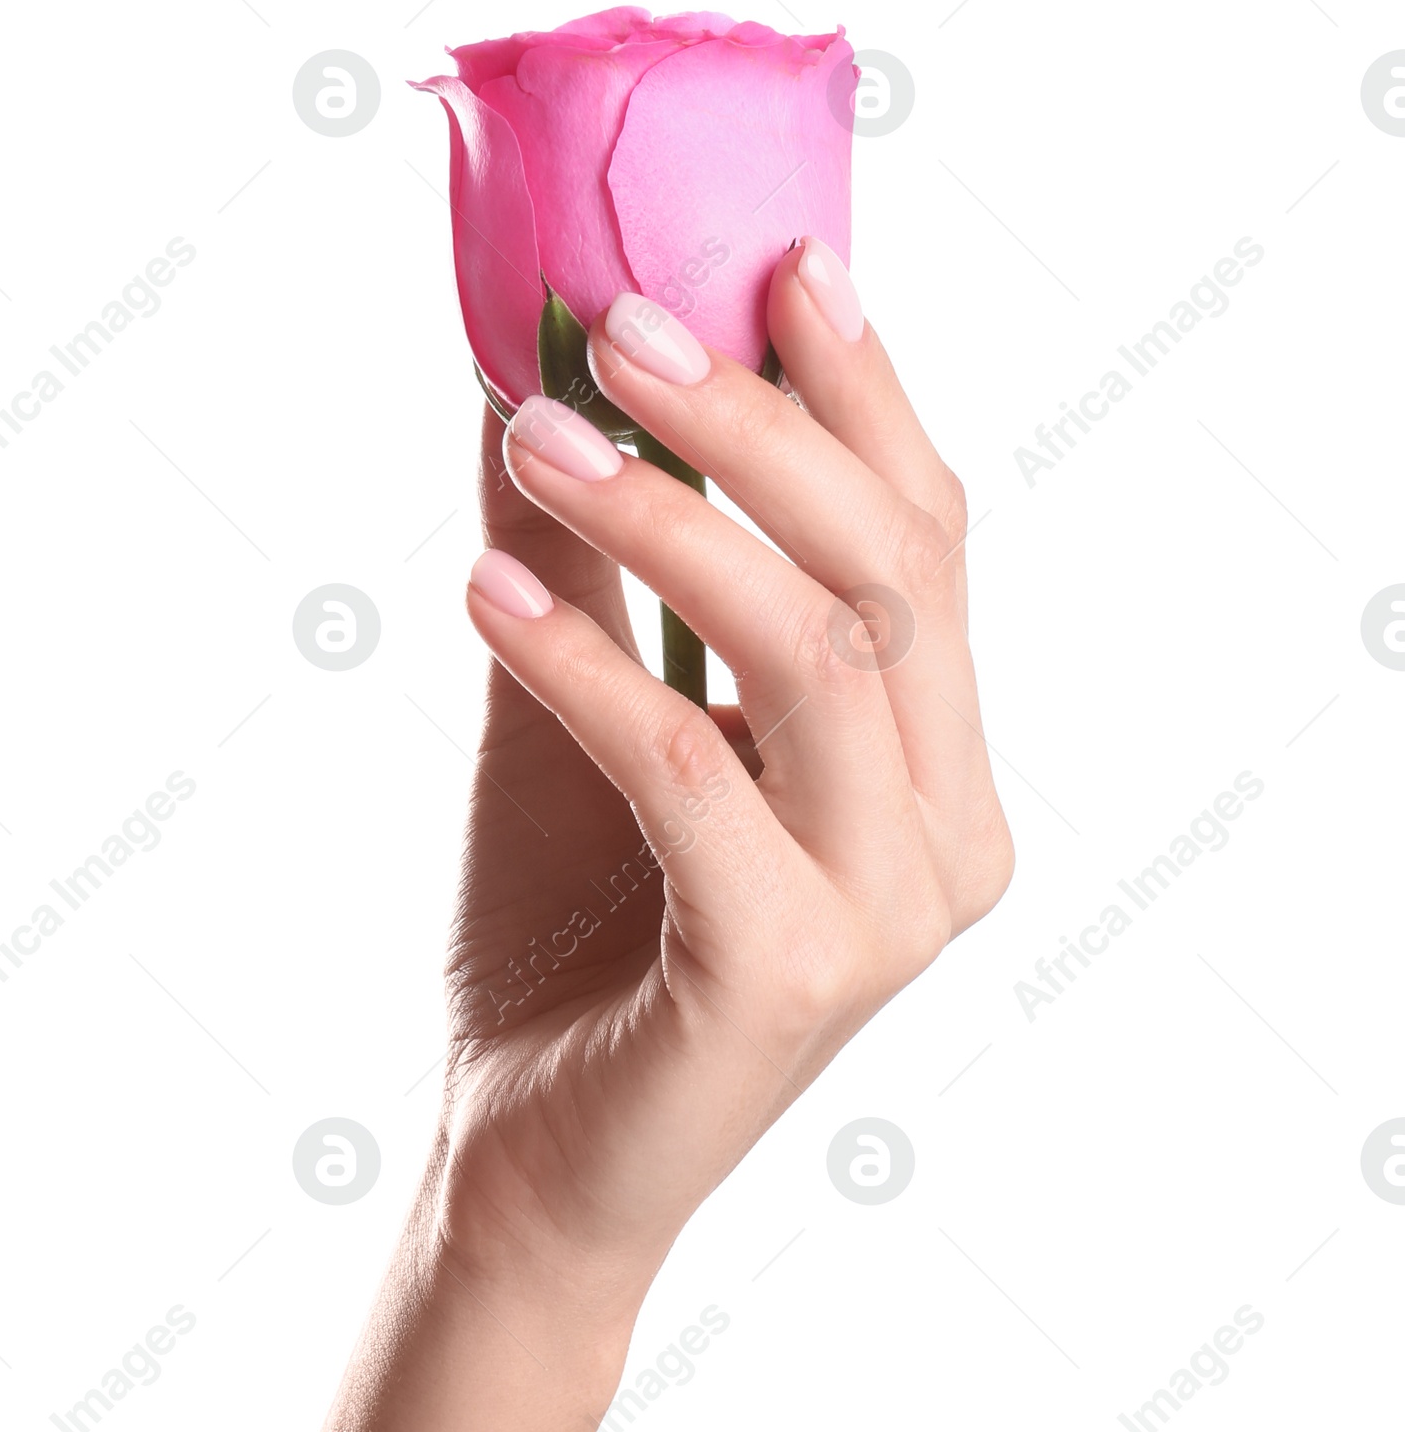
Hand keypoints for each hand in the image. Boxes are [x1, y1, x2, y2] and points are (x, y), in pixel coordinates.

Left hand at [442, 239, 1013, 1305]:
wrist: (530, 1170)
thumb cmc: (570, 942)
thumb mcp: (581, 718)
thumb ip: (588, 566)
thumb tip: (534, 373)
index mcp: (932, 769)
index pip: (927, 543)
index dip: (863, 394)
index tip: (776, 260)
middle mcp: (948, 835)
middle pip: (894, 570)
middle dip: (759, 424)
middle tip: (621, 322)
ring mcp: (891, 912)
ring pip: (816, 650)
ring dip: (666, 518)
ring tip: (531, 436)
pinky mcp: (793, 974)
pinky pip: (693, 773)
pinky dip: (586, 665)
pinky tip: (483, 594)